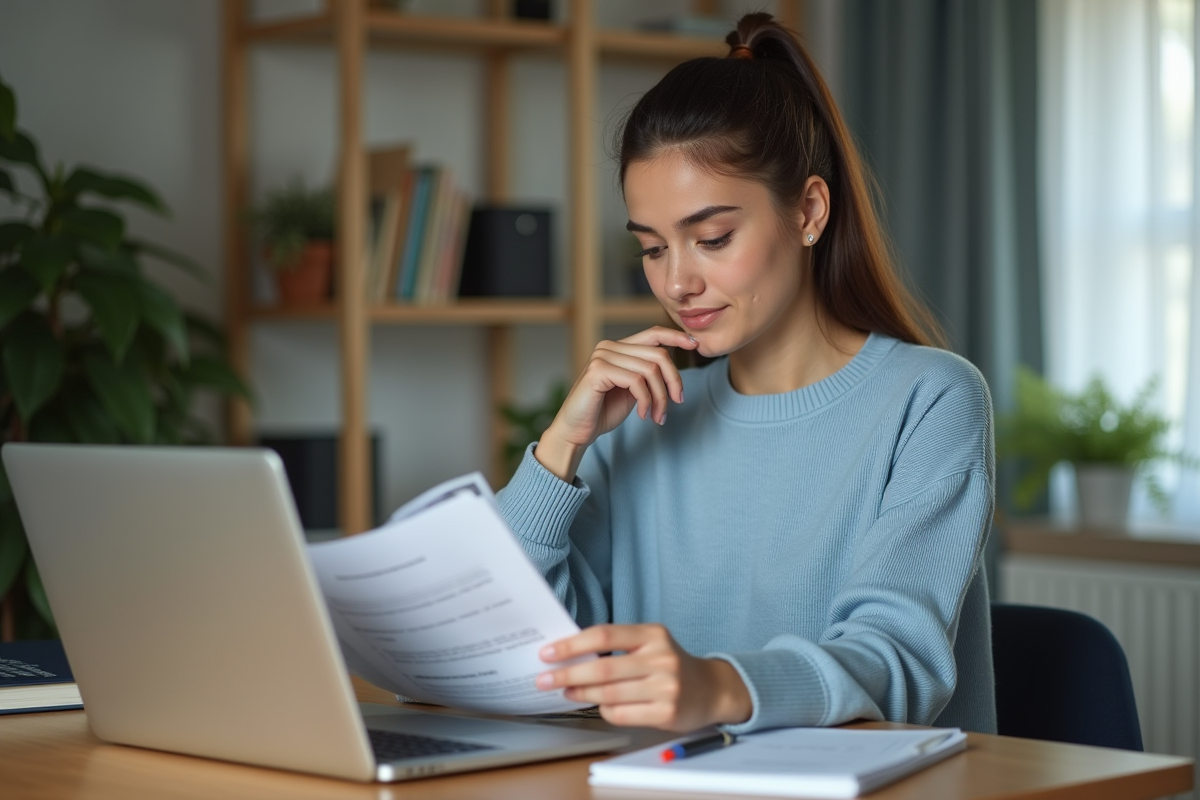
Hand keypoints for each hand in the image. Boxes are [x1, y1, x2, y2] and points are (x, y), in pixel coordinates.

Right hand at [535, 327, 697, 481]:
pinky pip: (637, 382)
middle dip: (673, 381)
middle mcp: (608, 346)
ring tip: (657, 416)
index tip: (694, 344)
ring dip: (660, 398)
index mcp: (617, 347)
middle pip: (658, 355)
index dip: (676, 336)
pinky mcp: (597, 371)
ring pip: (650, 370)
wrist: (576, 431)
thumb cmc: (603, 411)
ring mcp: (601, 356)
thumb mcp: (632, 389)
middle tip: (677, 403)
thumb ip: (647, 373)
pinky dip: (646, 401)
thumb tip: (673, 364)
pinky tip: (642, 415)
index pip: (653, 333)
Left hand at [535, 623, 752, 731]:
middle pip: (603, 667)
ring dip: (581, 694)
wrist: (711, 689)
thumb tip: (570, 654)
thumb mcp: (650, 644)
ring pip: (609, 693)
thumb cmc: (671, 665)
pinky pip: (622, 714)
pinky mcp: (666, 712)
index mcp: (653, 634)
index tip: (548, 652)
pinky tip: (599, 705)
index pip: (604, 635)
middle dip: (567, 674)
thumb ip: (617, 646)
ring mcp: (666, 687)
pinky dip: (604, 710)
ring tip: (566, 692)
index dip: (571, 645)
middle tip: (544, 679)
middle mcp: (661, 658)